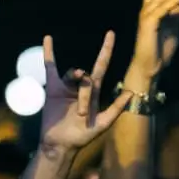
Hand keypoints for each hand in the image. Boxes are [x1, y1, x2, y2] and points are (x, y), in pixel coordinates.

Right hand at [40, 33, 132, 155]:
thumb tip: (130, 92)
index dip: (106, 51)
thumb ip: (116, 108)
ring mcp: (66, 86)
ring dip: (75, 88)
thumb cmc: (82, 137)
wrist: (61, 144)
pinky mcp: (53, 88)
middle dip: (86, 93)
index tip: (110, 33)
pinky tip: (48, 39)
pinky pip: (50, 67)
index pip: (101, 66)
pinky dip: (49, 53)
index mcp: (94, 93)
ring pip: (72, 74)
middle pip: (87, 76)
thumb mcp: (103, 124)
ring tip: (76, 111)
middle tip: (83, 114)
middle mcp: (80, 87)